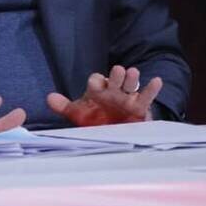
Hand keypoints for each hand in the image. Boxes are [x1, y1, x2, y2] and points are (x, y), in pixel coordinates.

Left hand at [46, 65, 162, 126]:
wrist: (112, 134)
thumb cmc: (95, 119)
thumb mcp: (78, 114)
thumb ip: (64, 106)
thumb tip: (48, 98)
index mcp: (97, 90)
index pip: (96, 81)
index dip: (96, 82)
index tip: (96, 87)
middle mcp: (112, 91)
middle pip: (115, 78)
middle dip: (116, 75)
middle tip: (118, 71)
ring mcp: (127, 97)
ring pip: (130, 83)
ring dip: (131, 78)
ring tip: (133, 73)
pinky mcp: (140, 106)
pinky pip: (147, 95)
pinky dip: (152, 88)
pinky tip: (157, 80)